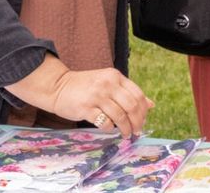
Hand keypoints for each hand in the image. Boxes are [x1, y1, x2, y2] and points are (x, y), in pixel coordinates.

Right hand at [7, 55, 153, 136]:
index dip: (143, 111)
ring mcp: (96, 95)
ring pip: (120, 116)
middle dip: (137, 122)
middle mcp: (107, 84)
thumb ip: (128, 93)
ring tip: (126, 134)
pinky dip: (110, 128)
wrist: (58, 86)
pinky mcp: (85, 108)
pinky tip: (109, 129)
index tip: (143, 121)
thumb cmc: (86, 87)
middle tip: (137, 131)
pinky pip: (105, 122)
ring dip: (126, 128)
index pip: (137, 94)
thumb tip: (151, 105)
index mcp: (115, 76)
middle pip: (131, 106)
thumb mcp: (109, 83)